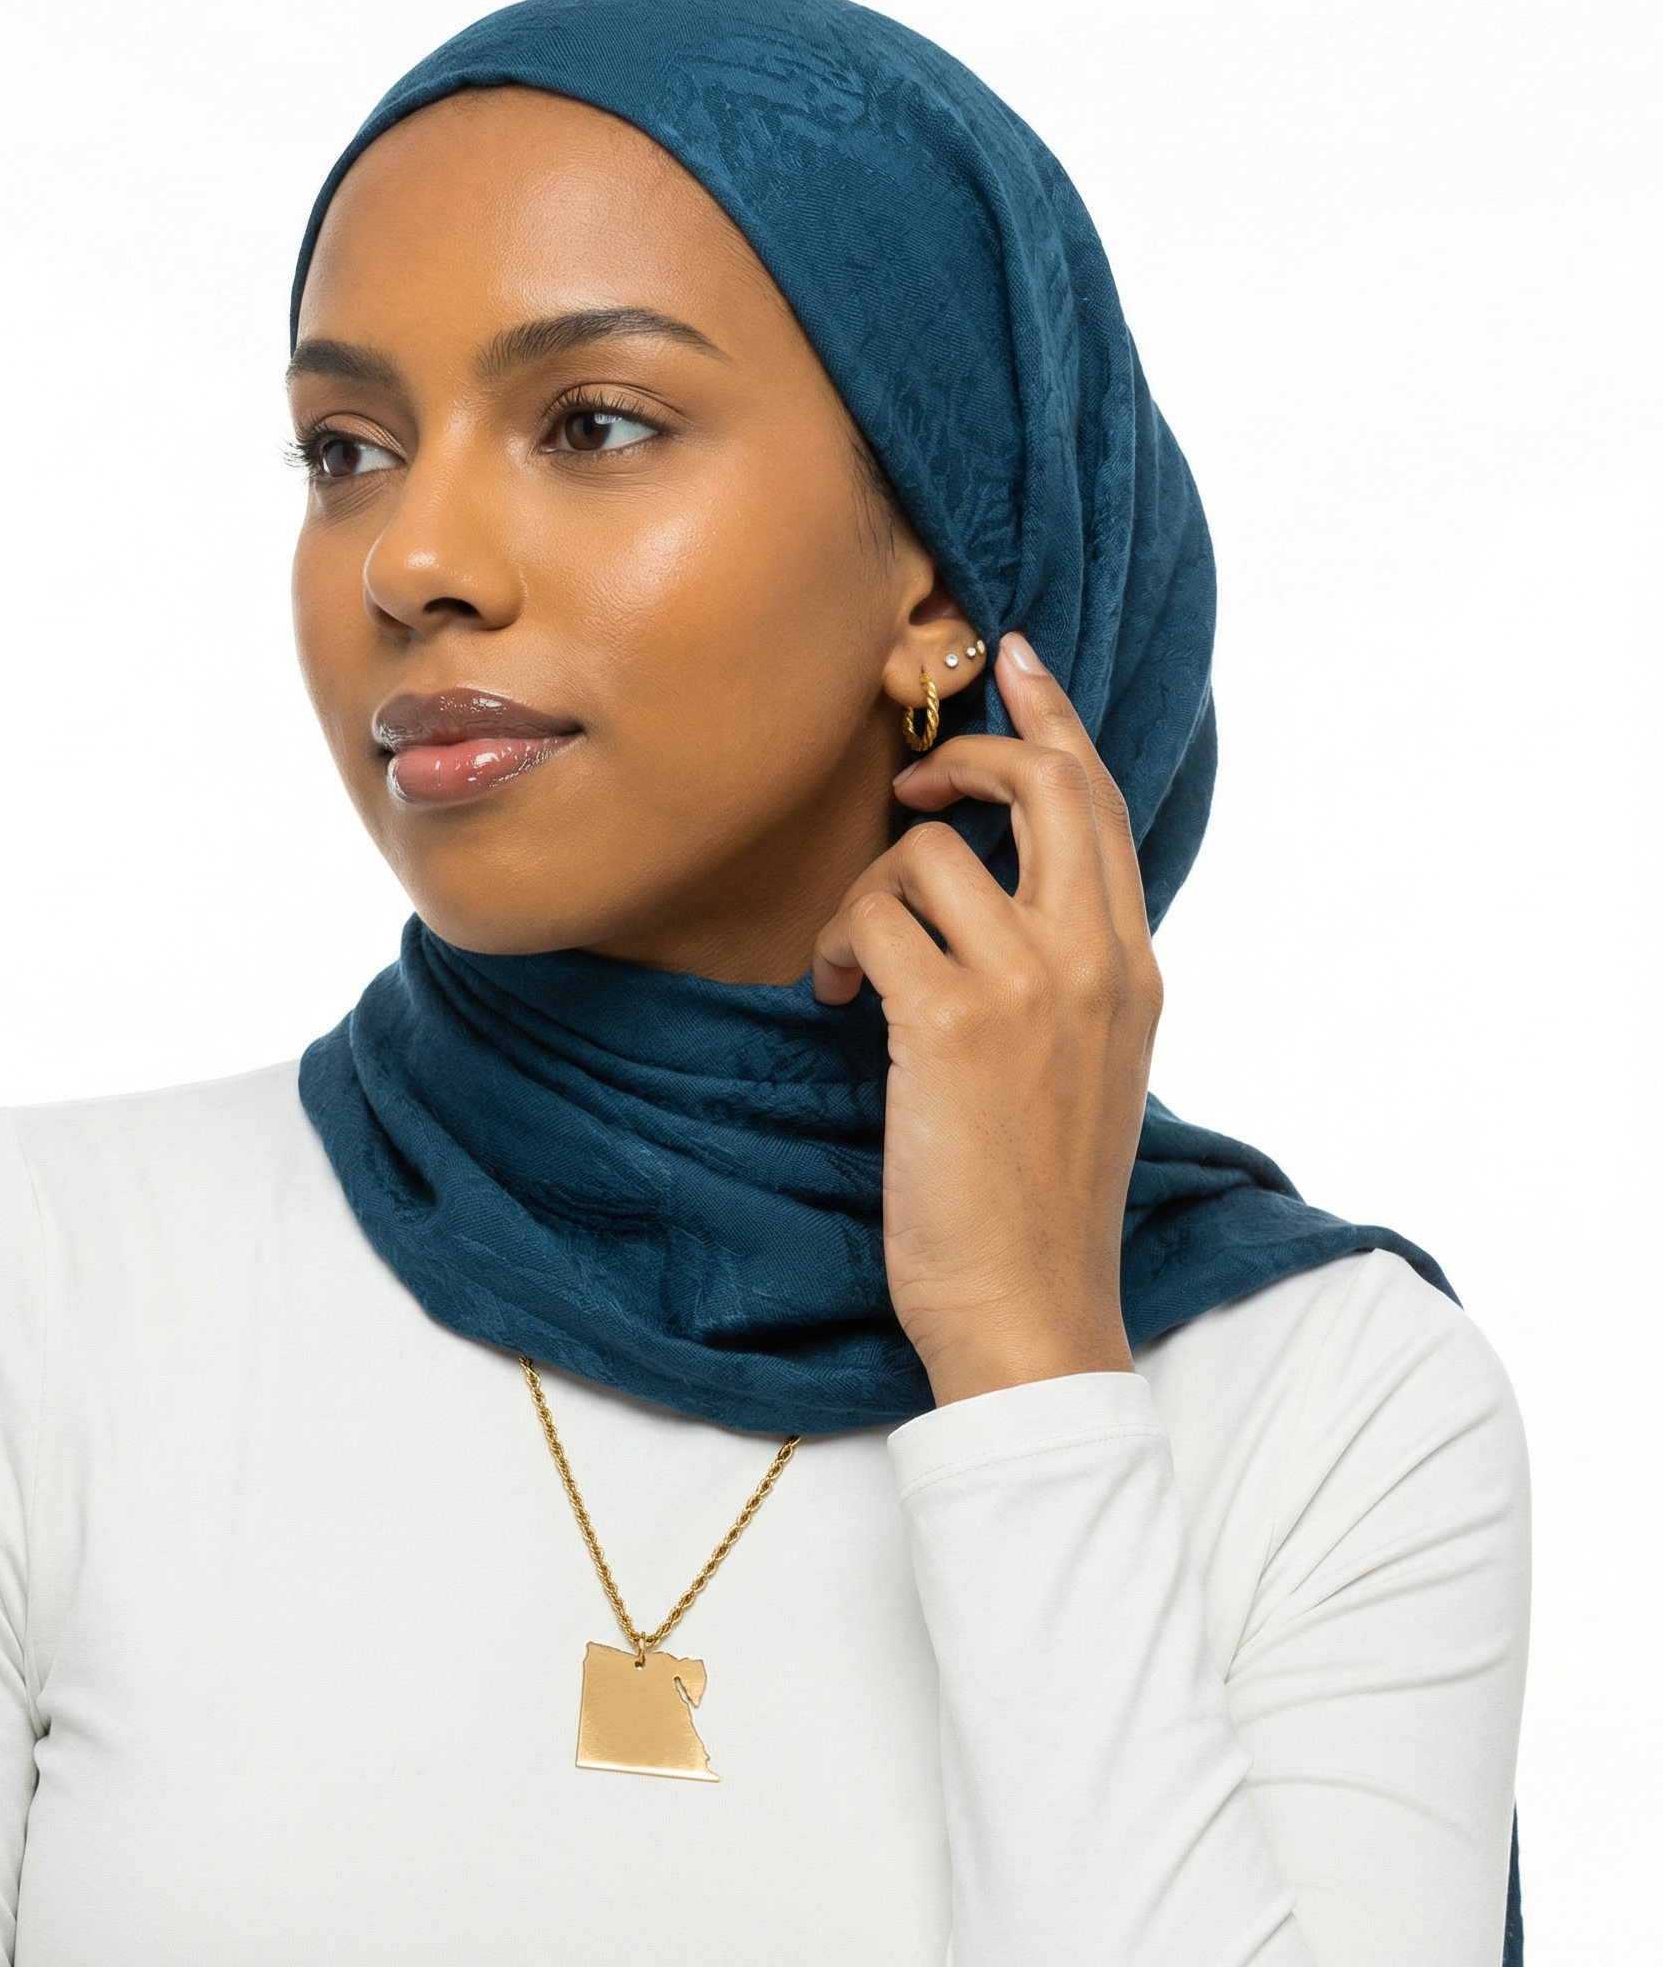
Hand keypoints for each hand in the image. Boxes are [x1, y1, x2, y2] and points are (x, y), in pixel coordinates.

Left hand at [812, 633, 1161, 1405]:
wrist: (1031, 1305)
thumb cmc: (1038, 1195)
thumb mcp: (1086, 1067)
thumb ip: (1066, 976)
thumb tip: (996, 905)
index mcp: (1134, 967)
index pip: (1102, 809)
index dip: (1056, 724)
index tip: (1015, 664)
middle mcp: (1097, 958)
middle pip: (1046, 786)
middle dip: (969, 754)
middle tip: (912, 776)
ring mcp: (1032, 985)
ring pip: (933, 849)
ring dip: (871, 893)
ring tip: (856, 962)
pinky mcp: (953, 1021)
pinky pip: (878, 916)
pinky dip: (842, 941)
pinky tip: (835, 994)